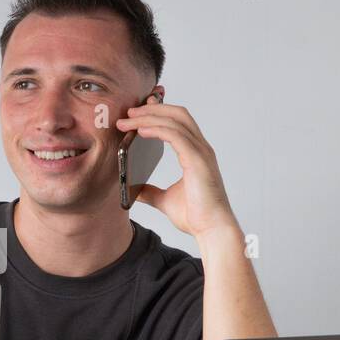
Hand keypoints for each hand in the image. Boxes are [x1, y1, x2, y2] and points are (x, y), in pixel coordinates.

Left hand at [115, 95, 238, 238]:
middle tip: (128, 112)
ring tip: (128, 120)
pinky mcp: (197, 161)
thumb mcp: (164, 200)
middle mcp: (201, 148)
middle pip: (177, 114)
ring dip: (148, 117)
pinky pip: (175, 136)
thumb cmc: (195, 216)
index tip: (136, 114)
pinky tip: (140, 131)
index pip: (178, 122)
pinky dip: (156, 129)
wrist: (211, 230)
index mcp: (195, 154)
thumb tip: (134, 190)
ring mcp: (201, 153)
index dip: (158, 112)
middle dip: (152, 109)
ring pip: (174, 121)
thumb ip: (150, 192)